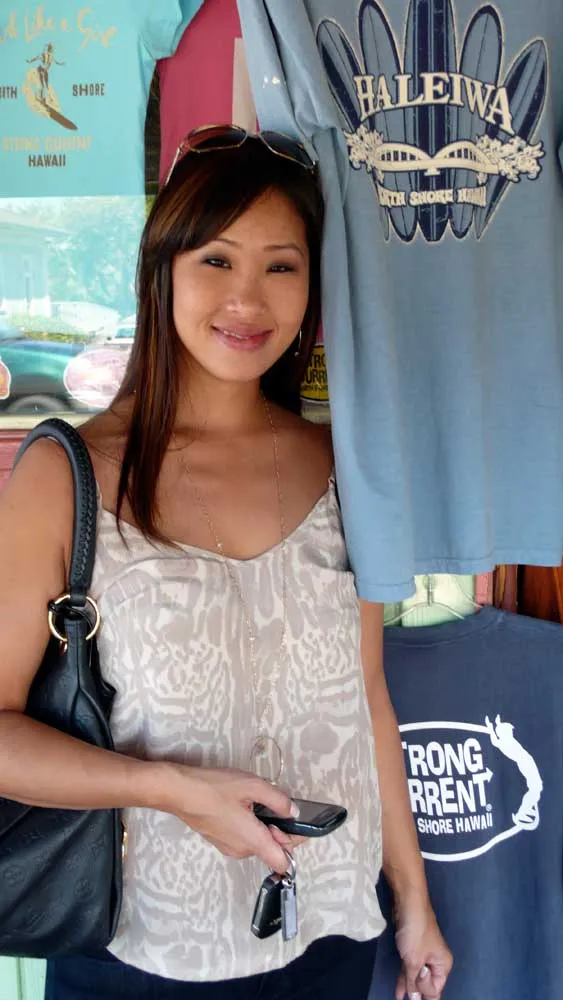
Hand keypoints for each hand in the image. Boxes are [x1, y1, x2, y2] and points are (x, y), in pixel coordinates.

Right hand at [164, 764, 300, 873]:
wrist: (179, 792)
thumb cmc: (214, 788)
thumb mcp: (253, 786)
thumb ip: (278, 800)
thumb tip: (294, 812)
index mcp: (253, 841)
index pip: (283, 862)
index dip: (295, 845)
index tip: (299, 826)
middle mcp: (242, 851)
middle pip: (271, 850)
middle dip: (279, 830)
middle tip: (274, 805)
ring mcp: (229, 848)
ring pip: (257, 843)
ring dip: (263, 827)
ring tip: (254, 802)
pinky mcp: (219, 841)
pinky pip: (243, 839)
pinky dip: (249, 827)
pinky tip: (242, 806)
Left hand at [393, 891, 452, 999]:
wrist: (408, 902)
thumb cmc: (415, 931)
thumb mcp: (414, 960)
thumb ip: (414, 981)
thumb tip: (415, 999)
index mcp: (443, 965)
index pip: (435, 989)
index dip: (424, 994)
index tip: (412, 997)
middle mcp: (436, 961)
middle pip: (428, 984)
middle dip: (417, 994)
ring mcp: (423, 954)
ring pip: (417, 976)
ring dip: (409, 988)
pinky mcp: (412, 948)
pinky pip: (410, 967)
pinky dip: (405, 977)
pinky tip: (399, 990)